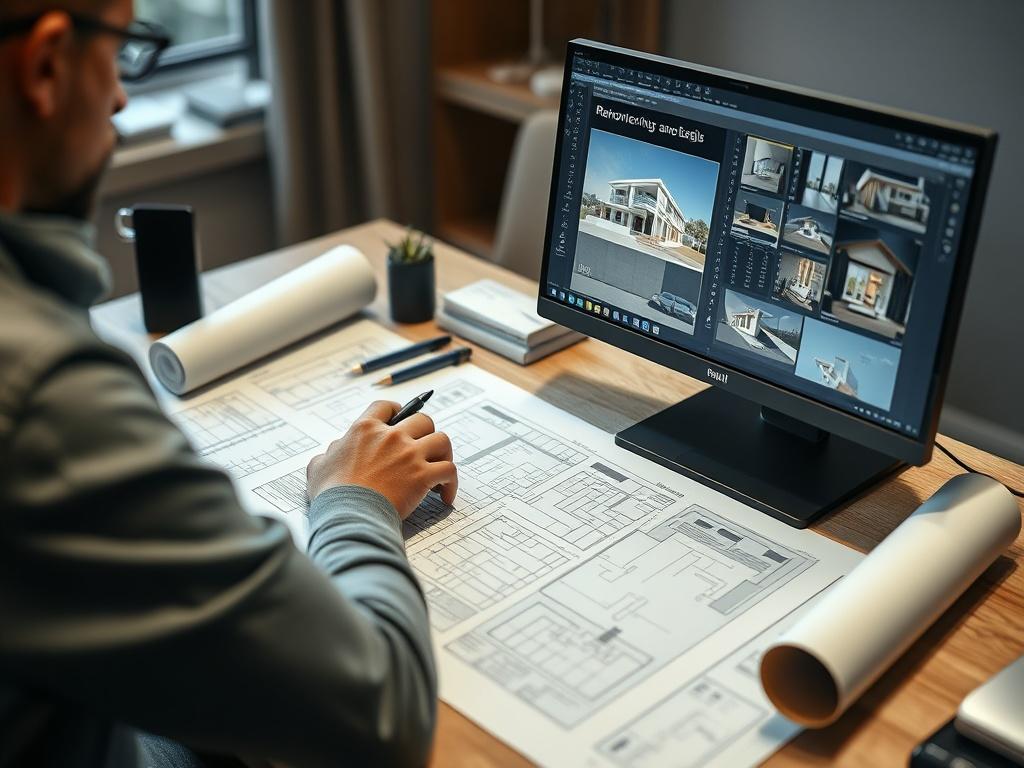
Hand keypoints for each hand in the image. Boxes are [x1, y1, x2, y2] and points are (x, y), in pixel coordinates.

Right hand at [306, 400, 457, 518]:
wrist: (348, 515)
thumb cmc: (332, 494)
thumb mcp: (318, 466)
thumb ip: (329, 454)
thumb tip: (334, 451)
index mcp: (365, 429)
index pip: (387, 406)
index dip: (398, 410)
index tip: (402, 418)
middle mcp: (391, 437)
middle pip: (423, 420)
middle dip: (426, 433)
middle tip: (423, 449)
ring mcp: (410, 455)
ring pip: (442, 441)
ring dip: (444, 454)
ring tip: (439, 467)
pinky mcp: (423, 476)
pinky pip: (449, 470)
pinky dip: (451, 483)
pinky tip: (445, 496)